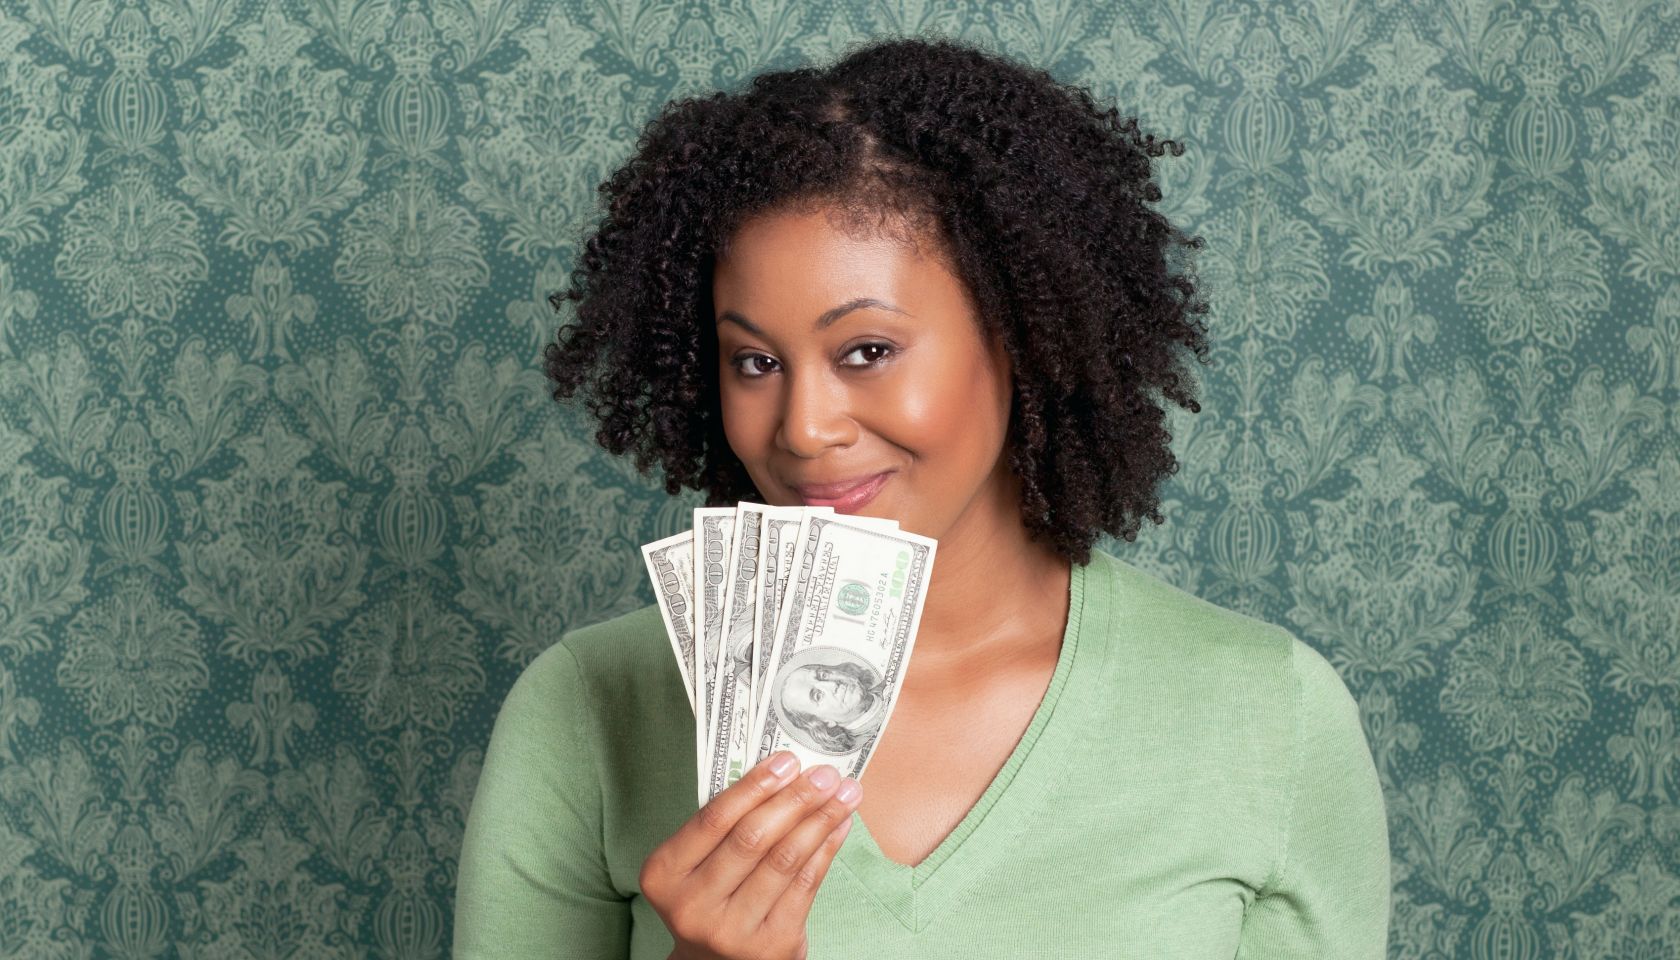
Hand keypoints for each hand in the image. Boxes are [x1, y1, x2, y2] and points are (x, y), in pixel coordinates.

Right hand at [642, 750, 862, 959]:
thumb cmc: (710, 895)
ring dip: (820, 820)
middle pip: (752, 838)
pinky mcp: (770, 945)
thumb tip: (786, 773)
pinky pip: (805, 885)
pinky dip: (826, 849)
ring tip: (844, 793)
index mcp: (664, 875)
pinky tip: (839, 825)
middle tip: (825, 774)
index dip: (754, 786)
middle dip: (795, 800)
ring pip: (784, 860)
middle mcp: (692, 906)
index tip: (787, 760)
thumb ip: (727, 825)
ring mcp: (731, 931)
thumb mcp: (697, 863)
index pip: (714, 819)